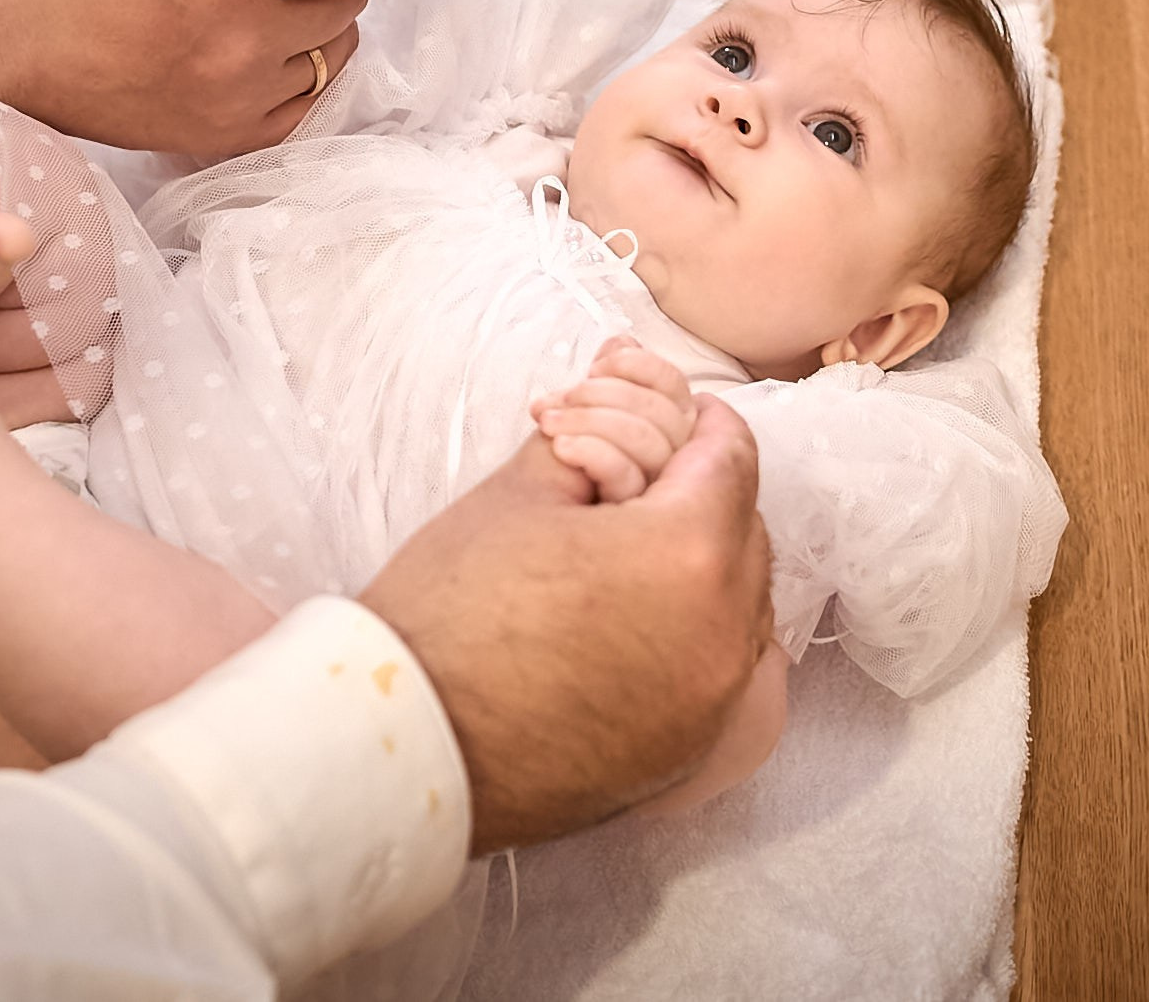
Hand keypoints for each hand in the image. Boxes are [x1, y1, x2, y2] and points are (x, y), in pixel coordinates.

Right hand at [361, 396, 772, 853]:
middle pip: (744, 531)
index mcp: (688, 555)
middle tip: (644, 479)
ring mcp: (710, 705)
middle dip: (701, 495)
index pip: (733, 458)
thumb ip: (594, 434)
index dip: (702, 423)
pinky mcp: (686, 752)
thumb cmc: (448, 613)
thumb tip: (620, 396)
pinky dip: (691, 633)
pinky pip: (717, 671)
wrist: (404, 742)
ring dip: (703, 567)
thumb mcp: (517, 494)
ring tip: (632, 551)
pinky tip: (629, 619)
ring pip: (741, 605)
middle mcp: (722, 635)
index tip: (679, 415)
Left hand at [530, 335, 696, 501]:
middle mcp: (672, 460)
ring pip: (651, 443)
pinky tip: (562, 447)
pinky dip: (593, 453)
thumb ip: (607, 378)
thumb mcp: (577, 415)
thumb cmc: (548, 466)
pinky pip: (629, 477)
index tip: (596, 366)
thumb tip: (623, 341)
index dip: (638, 366)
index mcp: (664, 429)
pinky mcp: (635, 523)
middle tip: (560, 399)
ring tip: (549, 423)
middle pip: (665, 412)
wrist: (521, 517)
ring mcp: (657, 494)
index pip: (673, 386)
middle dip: (604, 394)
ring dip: (591, 421)